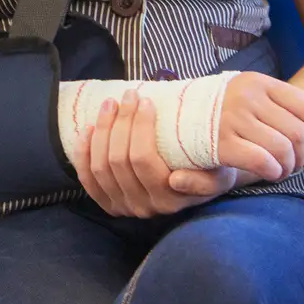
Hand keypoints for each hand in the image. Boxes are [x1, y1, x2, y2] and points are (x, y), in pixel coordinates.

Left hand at [77, 94, 201, 217]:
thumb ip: (204, 181)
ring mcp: (123, 207)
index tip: (146, 101)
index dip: (139, 127)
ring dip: (102, 131)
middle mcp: (143, 207)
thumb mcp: (220, 175)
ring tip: (110, 104)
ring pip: (101, 167)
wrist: (201, 183)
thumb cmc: (211, 170)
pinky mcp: (108, 203)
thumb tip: (175, 180)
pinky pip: (87, 179)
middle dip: (121, 122)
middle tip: (129, 95)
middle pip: (119, 160)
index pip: (143, 160)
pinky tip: (87, 129)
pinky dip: (83, 153)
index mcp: (169, 200)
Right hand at [213, 72, 303, 183]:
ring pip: (283, 149)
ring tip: (282, 170)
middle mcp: (247, 97)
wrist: (175, 117)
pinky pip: (262, 161)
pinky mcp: (220, 143)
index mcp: (258, 82)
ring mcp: (233, 119)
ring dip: (289, 167)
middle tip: (295, 163)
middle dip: (303, 155)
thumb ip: (291, 103)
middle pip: (299, 132)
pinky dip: (273, 172)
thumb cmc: (224, 110)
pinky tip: (270, 174)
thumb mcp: (256, 98)